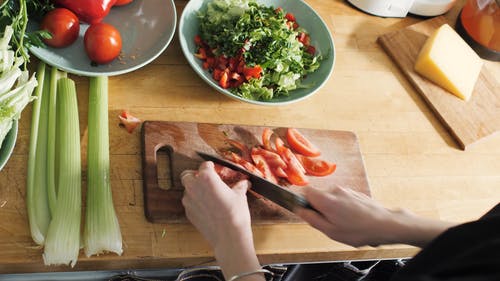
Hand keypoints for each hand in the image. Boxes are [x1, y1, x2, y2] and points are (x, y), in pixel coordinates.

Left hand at [181, 161, 263, 280]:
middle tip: (205, 180)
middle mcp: (194, 187)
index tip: (215, 168)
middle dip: (195, 175)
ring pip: (187, 190)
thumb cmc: (235, 213)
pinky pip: (190, 203)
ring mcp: (189, 201)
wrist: (229, 236)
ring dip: (194, 190)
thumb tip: (245, 182)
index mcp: (207, 178)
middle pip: (187, 175)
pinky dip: (196, 203)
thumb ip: (240, 186)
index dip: (210, 166)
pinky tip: (208, 208)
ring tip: (208, 195)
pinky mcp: (188, 213)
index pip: (204, 165)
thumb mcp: (240, 195)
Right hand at [296, 185, 454, 246]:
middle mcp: (335, 191)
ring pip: (331, 199)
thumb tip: (299, 210)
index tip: (308, 212)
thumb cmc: (359, 230)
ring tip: (345, 224)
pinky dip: (344, 209)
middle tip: (330, 224)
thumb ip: (311, 218)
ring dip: (334, 210)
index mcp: (325, 199)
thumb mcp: (330, 231)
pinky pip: (343, 200)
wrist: (385, 225)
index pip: (305, 192)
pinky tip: (353, 221)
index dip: (304, 202)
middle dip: (321, 209)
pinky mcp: (356, 194)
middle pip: (319, 196)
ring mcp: (347, 191)